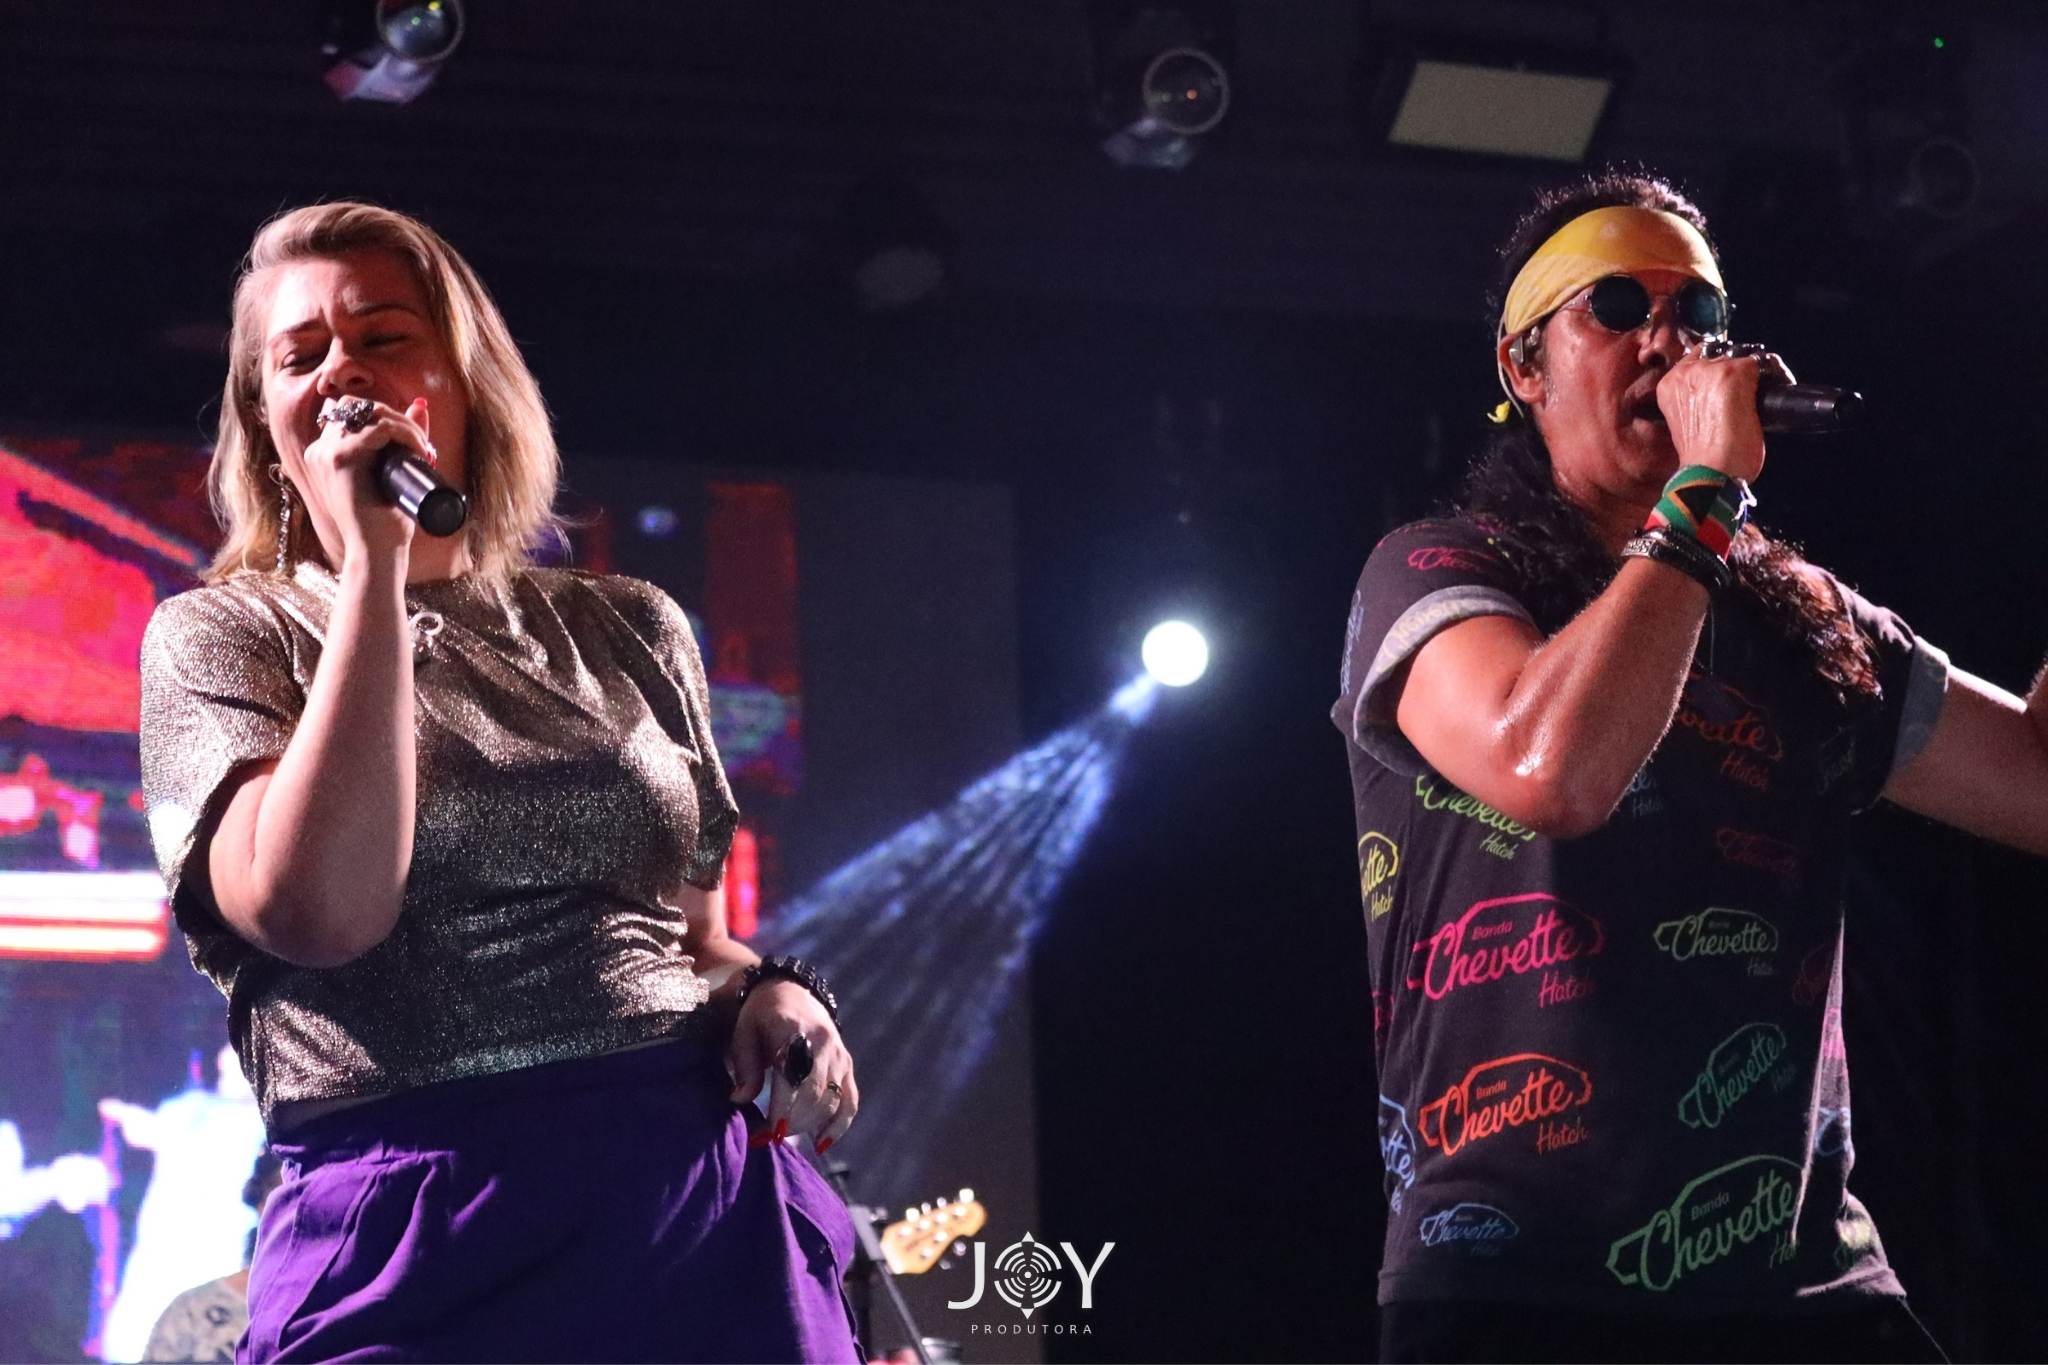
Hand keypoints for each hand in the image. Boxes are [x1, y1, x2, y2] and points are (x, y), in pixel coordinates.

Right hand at [297, 396, 435, 566]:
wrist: (375, 551)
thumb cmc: (384, 519)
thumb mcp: (393, 471)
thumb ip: (401, 439)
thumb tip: (420, 405)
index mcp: (326, 451)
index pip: (353, 410)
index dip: (387, 416)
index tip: (414, 441)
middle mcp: (320, 449)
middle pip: (360, 406)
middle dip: (396, 417)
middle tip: (422, 444)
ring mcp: (326, 452)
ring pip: (371, 413)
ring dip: (404, 424)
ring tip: (423, 448)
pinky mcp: (339, 459)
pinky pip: (379, 428)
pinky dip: (405, 433)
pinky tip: (418, 450)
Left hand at [726, 979, 857, 1153]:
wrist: (790, 989)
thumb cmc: (760, 1014)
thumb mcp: (744, 1031)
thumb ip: (745, 1065)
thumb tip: (740, 1100)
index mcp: (794, 1031)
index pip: (794, 1077)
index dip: (782, 1110)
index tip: (766, 1134)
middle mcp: (823, 1043)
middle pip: (815, 1093)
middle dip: (792, 1122)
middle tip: (768, 1138)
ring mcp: (839, 1054)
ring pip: (832, 1100)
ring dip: (808, 1125)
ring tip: (783, 1134)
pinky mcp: (847, 1064)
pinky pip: (850, 1100)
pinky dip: (839, 1124)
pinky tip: (822, 1142)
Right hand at [1654, 345, 1790, 483]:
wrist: (1709, 473)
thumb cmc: (1702, 459)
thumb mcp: (1687, 423)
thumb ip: (1697, 401)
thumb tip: (1721, 393)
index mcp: (1669, 385)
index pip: (1697, 361)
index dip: (1717, 371)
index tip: (1730, 386)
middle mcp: (1686, 372)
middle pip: (1722, 355)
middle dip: (1739, 370)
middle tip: (1754, 391)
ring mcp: (1710, 370)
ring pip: (1743, 355)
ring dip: (1759, 371)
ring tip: (1772, 387)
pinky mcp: (1734, 373)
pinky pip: (1762, 362)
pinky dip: (1776, 375)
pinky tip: (1780, 387)